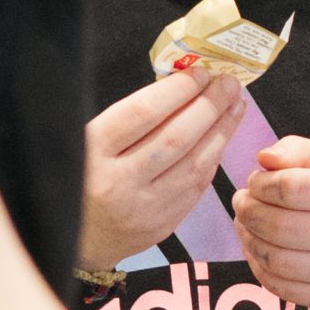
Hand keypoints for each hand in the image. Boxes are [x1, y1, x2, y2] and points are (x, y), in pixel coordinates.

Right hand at [80, 58, 244, 271]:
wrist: (73, 237)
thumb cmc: (80, 174)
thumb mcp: (86, 138)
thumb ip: (126, 116)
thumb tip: (180, 84)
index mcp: (92, 151)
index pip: (143, 113)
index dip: (178, 89)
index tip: (201, 72)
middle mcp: (117, 182)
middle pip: (176, 137)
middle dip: (209, 106)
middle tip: (229, 84)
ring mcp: (142, 209)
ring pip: (194, 164)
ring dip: (221, 131)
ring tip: (236, 106)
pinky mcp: (160, 227)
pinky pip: (196, 187)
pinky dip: (213, 158)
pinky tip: (222, 138)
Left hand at [234, 140, 309, 309]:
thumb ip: (299, 151)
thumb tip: (263, 158)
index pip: (294, 188)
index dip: (262, 184)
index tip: (255, 181)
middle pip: (281, 227)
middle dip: (249, 212)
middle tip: (241, 202)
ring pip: (276, 260)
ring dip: (249, 239)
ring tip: (246, 224)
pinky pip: (280, 286)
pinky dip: (258, 267)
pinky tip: (258, 249)